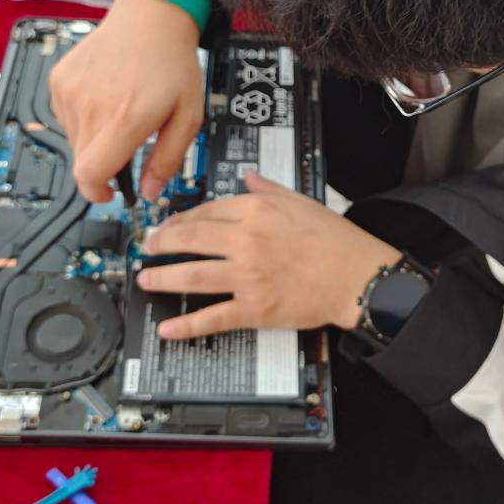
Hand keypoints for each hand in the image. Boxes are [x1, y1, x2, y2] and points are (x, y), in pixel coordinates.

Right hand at [50, 0, 203, 202]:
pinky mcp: (59, 80)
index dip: (97, 192)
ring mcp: (70, 91)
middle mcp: (92, 105)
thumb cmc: (172, 63)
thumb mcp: (188, 117)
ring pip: (74, 140)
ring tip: (120, 112)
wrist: (150, 16)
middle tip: (128, 143)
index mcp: (125, 118)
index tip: (111, 192)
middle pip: (83, 162)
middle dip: (105, 163)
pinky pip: (65, 117)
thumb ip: (168, 159)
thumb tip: (149, 192)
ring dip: (95, 139)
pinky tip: (106, 97)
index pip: (89, 174)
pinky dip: (84, 118)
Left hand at [137, 173, 401, 338]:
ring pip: (192, 276)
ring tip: (146, 279)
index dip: (180, 218)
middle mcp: (246, 241)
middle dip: (161, 244)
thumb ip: (268, 188)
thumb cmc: (335, 240)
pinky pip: (213, 316)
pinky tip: (168, 327)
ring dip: (163, 278)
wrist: (358, 276)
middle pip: (189, 240)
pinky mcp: (254, 308)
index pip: (206, 211)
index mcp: (256, 210)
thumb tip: (248, 176)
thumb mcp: (300, 201)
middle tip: (148, 247)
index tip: (169, 223)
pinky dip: (187, 324)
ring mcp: (247, 276)